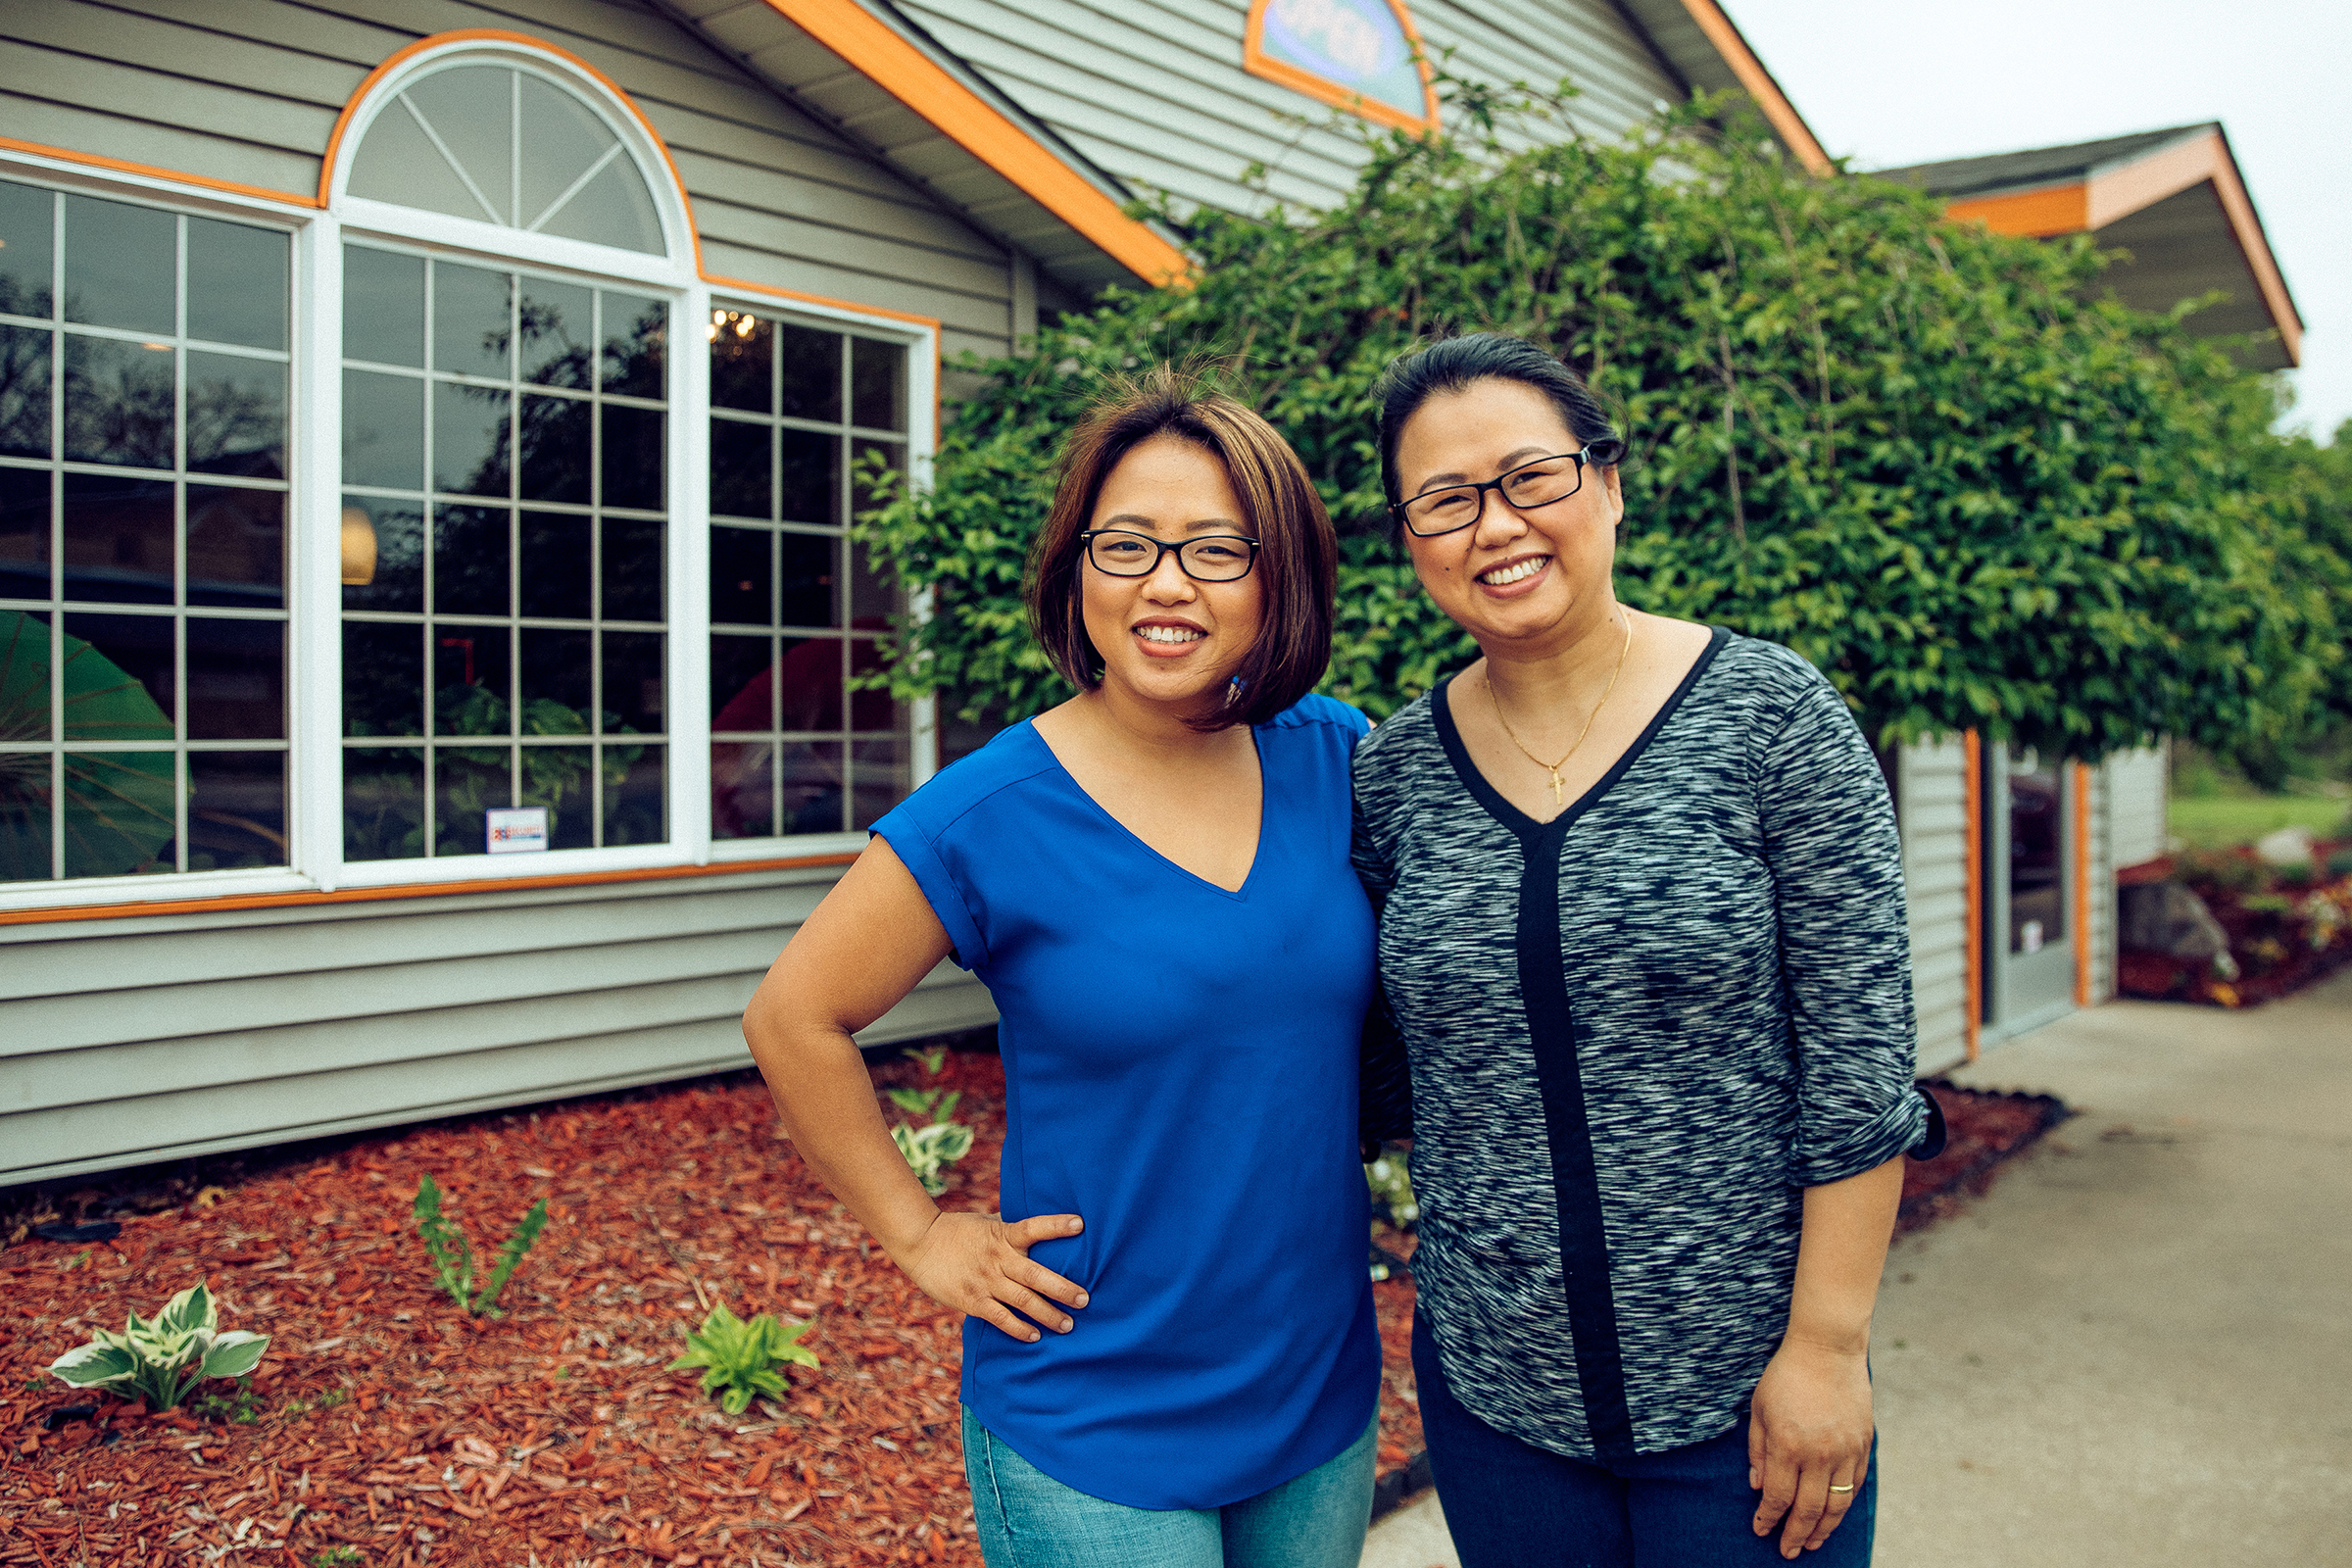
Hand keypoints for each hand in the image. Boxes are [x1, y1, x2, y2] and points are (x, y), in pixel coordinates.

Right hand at [893, 1210, 1088, 1343]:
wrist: (920, 1242)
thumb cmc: (958, 1230)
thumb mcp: (987, 1222)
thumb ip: (1010, 1229)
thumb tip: (1038, 1229)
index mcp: (1004, 1235)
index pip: (1034, 1228)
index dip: (1057, 1226)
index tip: (1080, 1224)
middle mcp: (999, 1259)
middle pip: (1036, 1275)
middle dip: (1063, 1289)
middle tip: (1085, 1300)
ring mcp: (986, 1282)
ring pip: (1023, 1301)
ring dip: (1048, 1314)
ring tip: (1068, 1325)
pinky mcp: (973, 1301)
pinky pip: (1001, 1318)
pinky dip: (1019, 1329)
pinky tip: (1035, 1336)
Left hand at [1747, 1340, 1872, 1557]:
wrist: (1827, 1349)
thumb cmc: (1786, 1376)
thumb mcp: (1759, 1410)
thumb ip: (1758, 1451)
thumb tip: (1758, 1487)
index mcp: (1788, 1445)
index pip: (1778, 1497)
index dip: (1768, 1518)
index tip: (1761, 1530)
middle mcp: (1818, 1454)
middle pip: (1808, 1509)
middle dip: (1796, 1534)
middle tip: (1788, 1551)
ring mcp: (1845, 1451)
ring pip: (1837, 1504)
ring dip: (1823, 1529)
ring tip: (1812, 1542)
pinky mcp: (1863, 1445)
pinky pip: (1854, 1484)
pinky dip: (1843, 1504)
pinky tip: (1833, 1514)